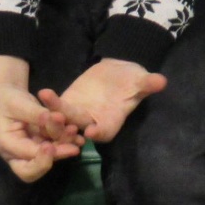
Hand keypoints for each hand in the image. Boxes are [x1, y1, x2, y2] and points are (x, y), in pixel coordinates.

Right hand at [0, 55, 83, 181]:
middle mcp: (18, 154)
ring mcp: (31, 151)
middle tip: (72, 149)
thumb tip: (49, 117)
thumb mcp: (17, 103)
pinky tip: (79, 136)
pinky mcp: (42, 145)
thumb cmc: (7, 100)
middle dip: (53, 160)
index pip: (23, 157)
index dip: (39, 155)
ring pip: (49, 158)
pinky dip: (67, 141)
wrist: (7, 97)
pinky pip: (56, 147)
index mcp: (6, 145)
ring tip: (75, 132)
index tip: (50, 146)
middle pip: (33, 171)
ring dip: (64, 147)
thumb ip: (33, 113)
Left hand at [40, 57, 167, 144]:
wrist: (118, 72)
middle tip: (58, 119)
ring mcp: (78, 115)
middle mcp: (94, 123)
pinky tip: (43, 94)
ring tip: (47, 105)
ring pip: (64, 122)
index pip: (106, 131)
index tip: (91, 132)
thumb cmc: (133, 80)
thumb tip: (161, 81)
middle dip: (68, 127)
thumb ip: (147, 83)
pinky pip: (56, 108)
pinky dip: (50, 104)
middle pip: (80, 130)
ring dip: (54, 116)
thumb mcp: (141, 80)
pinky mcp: (68, 104)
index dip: (100, 132)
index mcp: (112, 121)